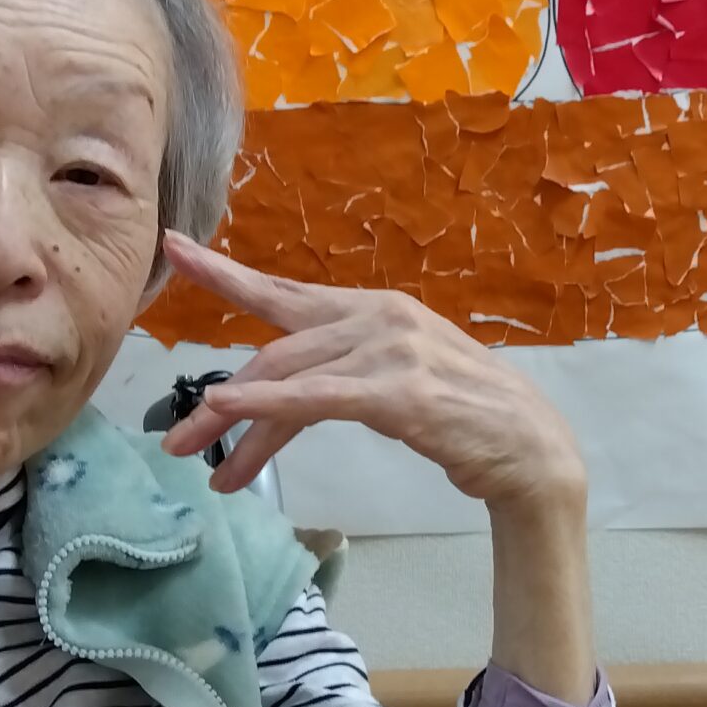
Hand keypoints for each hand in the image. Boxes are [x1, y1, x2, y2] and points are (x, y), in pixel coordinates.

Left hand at [159, 232, 586, 510]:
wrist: (531, 446)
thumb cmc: (465, 418)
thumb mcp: (396, 380)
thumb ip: (346, 370)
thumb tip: (292, 387)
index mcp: (374, 310)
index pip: (285, 292)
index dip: (225, 273)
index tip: (174, 250)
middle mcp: (379, 318)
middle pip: (275, 352)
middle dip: (218, 399)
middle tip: (176, 441)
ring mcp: (390, 351)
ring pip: (287, 379)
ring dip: (233, 421)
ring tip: (196, 457)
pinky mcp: (399, 393)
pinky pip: (317, 398)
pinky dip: (265, 405)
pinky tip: (228, 411)